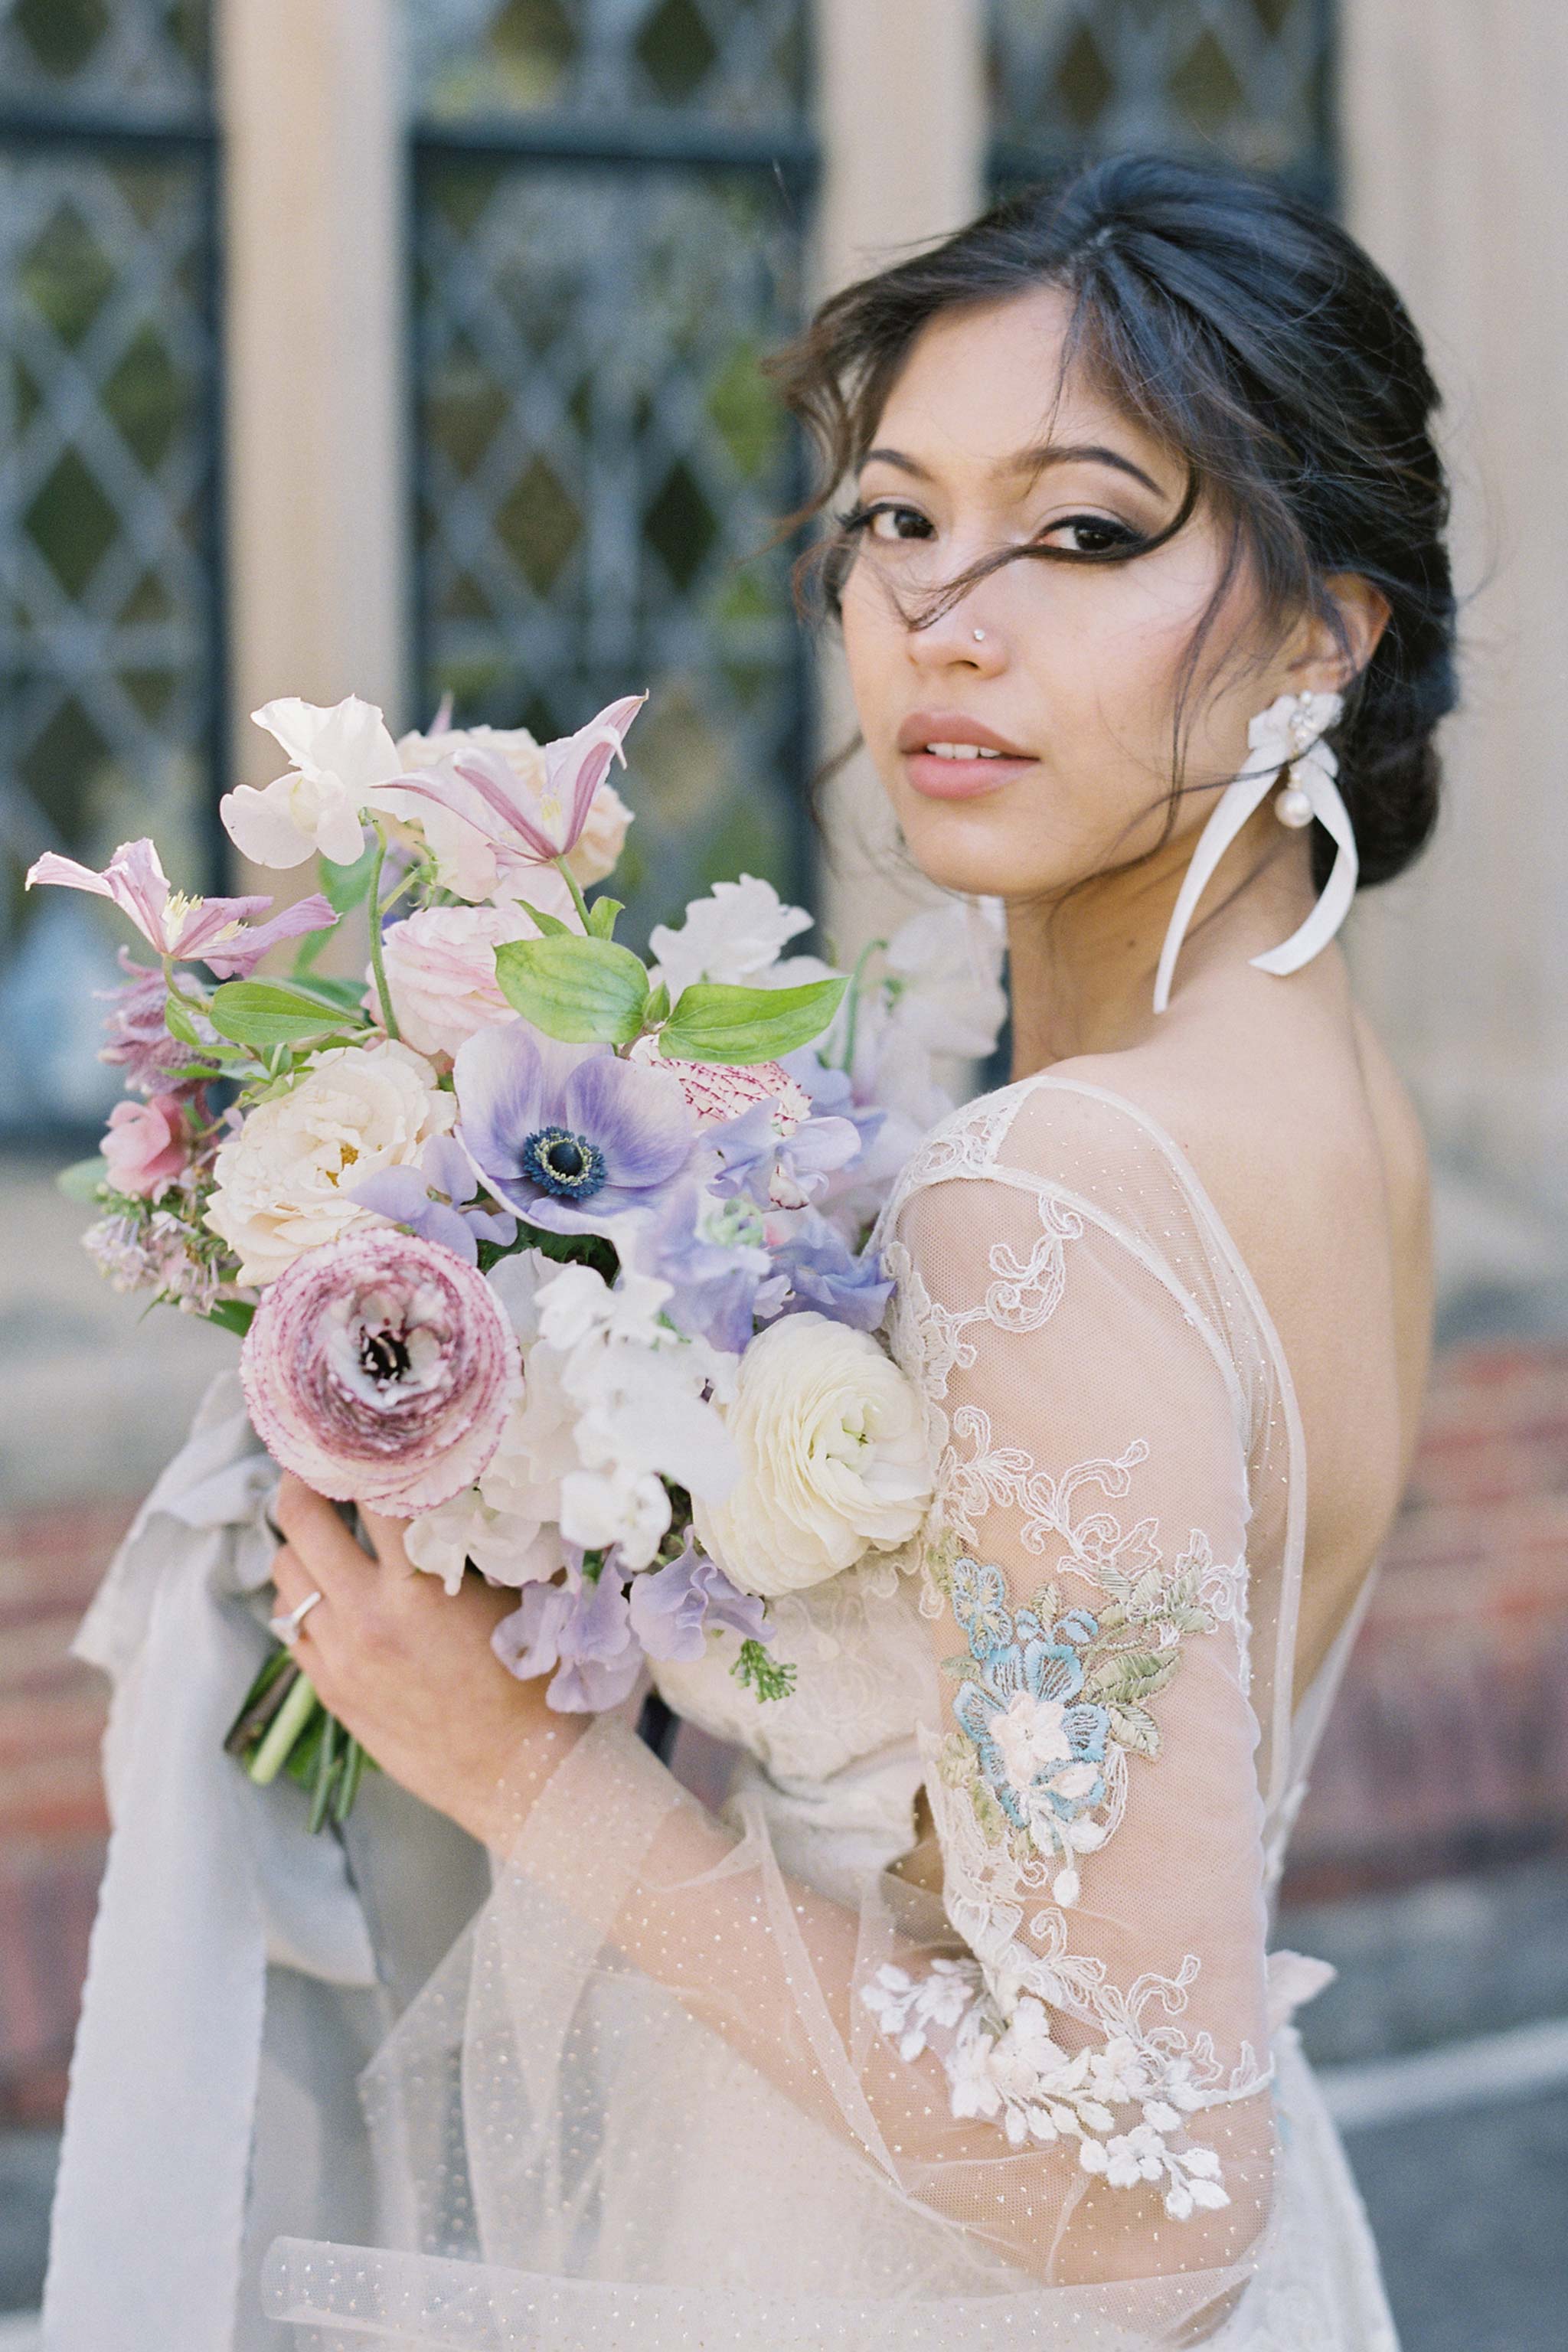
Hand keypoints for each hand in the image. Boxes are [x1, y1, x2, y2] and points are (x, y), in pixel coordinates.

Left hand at [269, 1473, 578, 1845]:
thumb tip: (443, 1488)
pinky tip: (330, 1593)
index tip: (364, 1433)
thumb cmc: (533, 1685)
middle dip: (303, 1482)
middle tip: (315, 1465)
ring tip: (325, 1534)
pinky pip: (289, 1624)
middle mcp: (367, 1617)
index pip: (373, 1492)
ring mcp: (339, 1656)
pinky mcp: (328, 1689)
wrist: (518, 1776)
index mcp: (418, 1588)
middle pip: (300, 1520)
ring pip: (284, 1572)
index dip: (367, 1455)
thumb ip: (469, 1545)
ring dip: (301, 1545)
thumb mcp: (511, 1599)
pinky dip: (303, 1598)